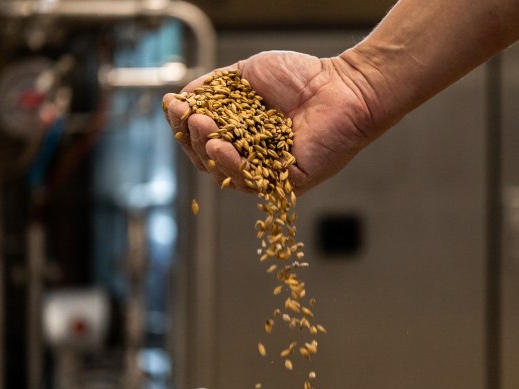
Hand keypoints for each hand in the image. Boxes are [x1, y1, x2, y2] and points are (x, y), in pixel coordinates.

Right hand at [163, 50, 379, 193]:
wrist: (342, 85)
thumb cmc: (300, 76)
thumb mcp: (246, 75)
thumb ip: (213, 86)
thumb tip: (181, 99)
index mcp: (240, 133)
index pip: (201, 138)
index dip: (183, 126)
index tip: (175, 106)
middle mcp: (251, 156)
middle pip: (207, 160)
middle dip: (192, 139)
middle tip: (191, 118)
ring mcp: (268, 172)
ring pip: (225, 174)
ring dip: (207, 152)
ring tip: (204, 129)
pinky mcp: (286, 183)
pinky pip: (253, 182)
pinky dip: (232, 167)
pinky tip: (220, 147)